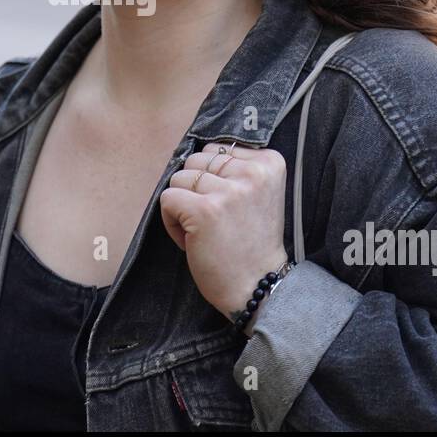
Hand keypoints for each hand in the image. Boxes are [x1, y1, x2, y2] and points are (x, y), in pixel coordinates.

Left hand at [159, 141, 289, 321]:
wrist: (258, 287)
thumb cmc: (251, 243)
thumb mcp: (258, 195)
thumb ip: (236, 170)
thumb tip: (192, 154)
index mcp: (270, 163)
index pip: (218, 149)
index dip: (214, 179)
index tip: (230, 207)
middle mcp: (253, 172)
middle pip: (196, 160)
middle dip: (196, 190)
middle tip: (215, 222)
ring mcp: (228, 191)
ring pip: (179, 178)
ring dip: (183, 206)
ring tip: (204, 231)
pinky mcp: (204, 210)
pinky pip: (167, 198)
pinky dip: (171, 222)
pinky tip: (191, 239)